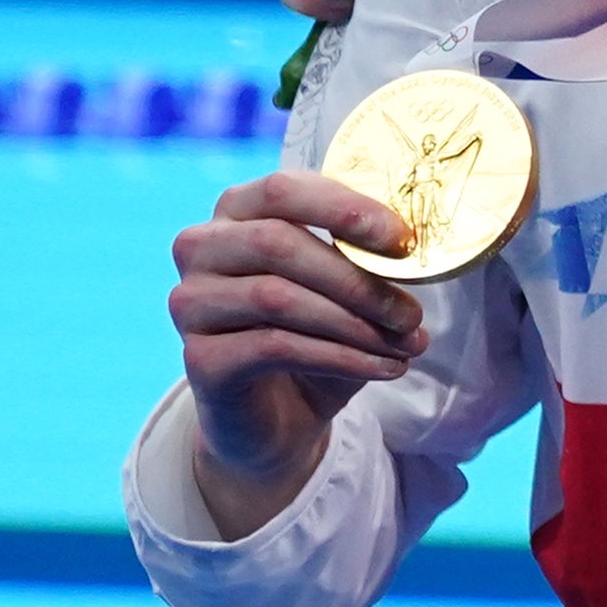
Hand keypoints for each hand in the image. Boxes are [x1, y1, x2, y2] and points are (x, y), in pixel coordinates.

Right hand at [168, 169, 425, 534]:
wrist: (279, 418)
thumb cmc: (317, 337)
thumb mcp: (346, 290)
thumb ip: (364, 258)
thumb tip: (415, 248)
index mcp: (236, 212)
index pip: (282, 189)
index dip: (345, 209)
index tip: (404, 240)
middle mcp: (201, 249)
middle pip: (277, 242)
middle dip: (358, 279)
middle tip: (412, 313)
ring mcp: (191, 303)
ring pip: (278, 298)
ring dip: (356, 324)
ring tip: (408, 346)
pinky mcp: (199, 357)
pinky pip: (276, 346)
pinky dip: (342, 357)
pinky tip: (385, 368)